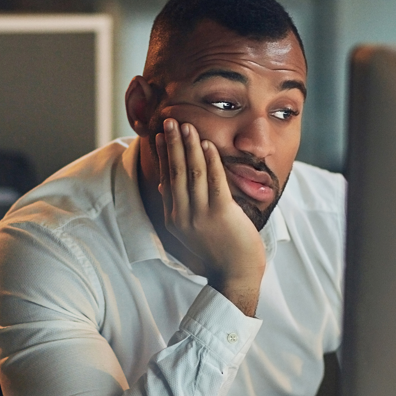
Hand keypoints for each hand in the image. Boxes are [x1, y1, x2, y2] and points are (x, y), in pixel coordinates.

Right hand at [156, 118, 265, 315]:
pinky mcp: (220, 213)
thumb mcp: (190, 231)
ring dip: (189, 146)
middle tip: (169, 121)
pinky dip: (210, 160)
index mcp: (173, 219)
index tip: (160, 136)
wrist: (236, 274)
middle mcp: (182, 216)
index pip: (165, 179)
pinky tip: (206, 144)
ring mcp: (200, 215)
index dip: (162, 156)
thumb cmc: (218, 252)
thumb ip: (178, 208)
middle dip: (172, 144)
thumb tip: (164, 187)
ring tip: (187, 126)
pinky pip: (213, 181)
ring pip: (192, 173)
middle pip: (174, 172)